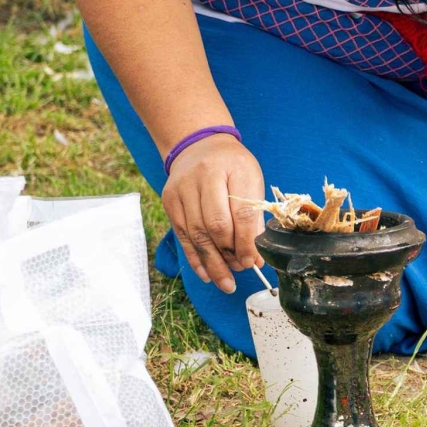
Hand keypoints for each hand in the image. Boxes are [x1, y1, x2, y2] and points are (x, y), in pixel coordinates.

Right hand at [160, 133, 264, 293]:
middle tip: (241, 269)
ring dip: (213, 262)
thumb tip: (256, 256)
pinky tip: (207, 274)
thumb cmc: (232, 166)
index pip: (242, 212)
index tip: (254, 261)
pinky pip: (183, 235)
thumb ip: (254, 216)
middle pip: (216, 225)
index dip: (247, 242)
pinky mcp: (170, 200)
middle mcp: (204, 176)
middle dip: (230, 253)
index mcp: (233, 168)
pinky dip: (195, 258)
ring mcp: (183, 188)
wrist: (199, 144)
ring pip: (197, 233)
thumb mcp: (252, 181)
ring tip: (226, 282)